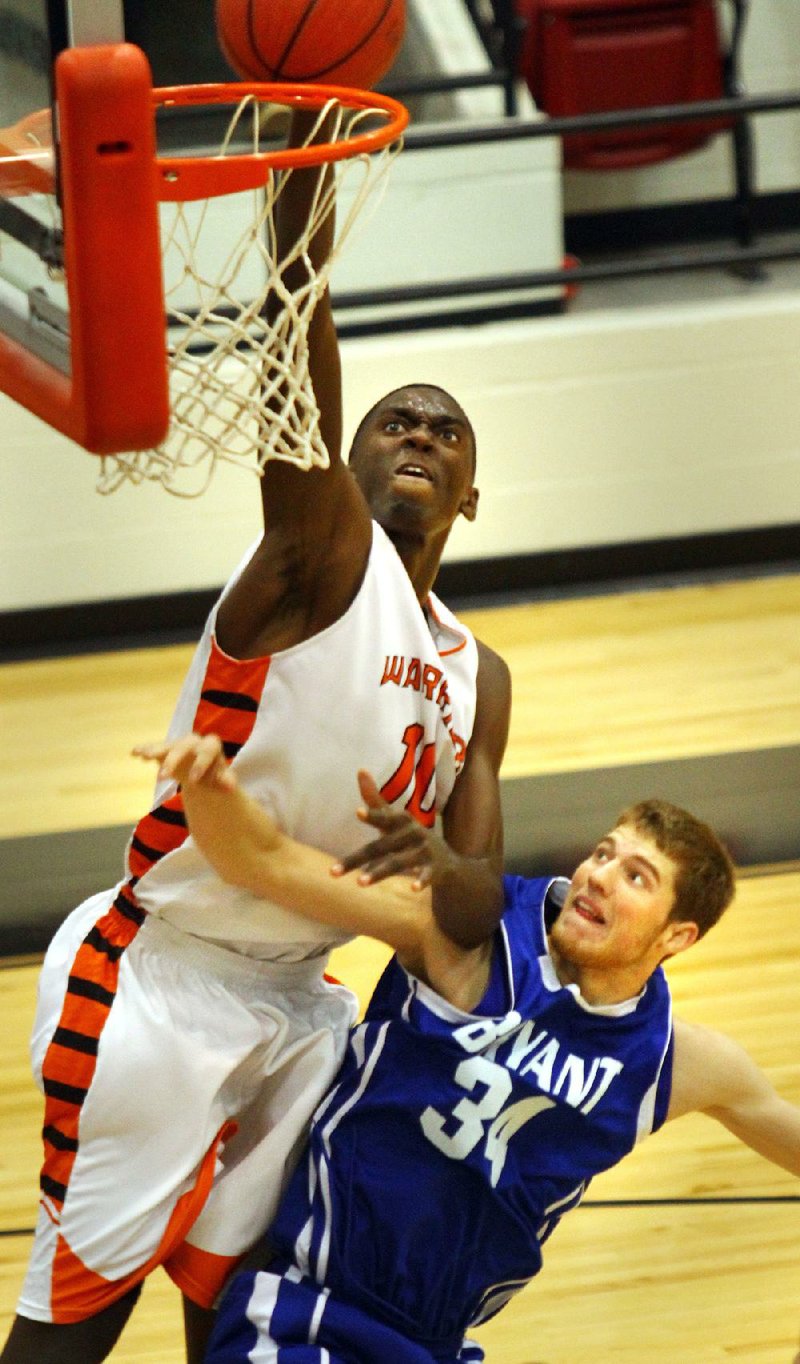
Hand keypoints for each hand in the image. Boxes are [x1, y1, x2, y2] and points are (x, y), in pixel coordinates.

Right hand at [132, 733, 236, 791]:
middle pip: (184, 746)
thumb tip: (231, 788)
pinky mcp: (165, 749)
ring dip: (156, 750)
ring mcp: (178, 745)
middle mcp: (194, 742)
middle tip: (162, 777)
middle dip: (173, 760)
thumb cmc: (214, 776)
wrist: (203, 772)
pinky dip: (145, 749)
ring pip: (167, 745)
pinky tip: (133, 753)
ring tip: (145, 757)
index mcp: (210, 747)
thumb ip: (226, 781)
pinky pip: (154, 748)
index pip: (208, 750)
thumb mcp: (222, 780)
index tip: (193, 782)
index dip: (201, 764)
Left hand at [331, 770, 451, 889]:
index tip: (357, 813)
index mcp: (400, 820)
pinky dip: (420, 880)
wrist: (446, 860)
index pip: (383, 817)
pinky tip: (413, 888)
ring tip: (360, 882)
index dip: (372, 815)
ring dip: (379, 872)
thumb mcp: (394, 819)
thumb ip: (375, 801)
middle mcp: (412, 832)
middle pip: (379, 847)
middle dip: (356, 859)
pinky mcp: (434, 868)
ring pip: (397, 863)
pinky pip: (425, 876)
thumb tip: (360, 770)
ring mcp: (423, 850)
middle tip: (332, 872)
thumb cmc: (410, 837)